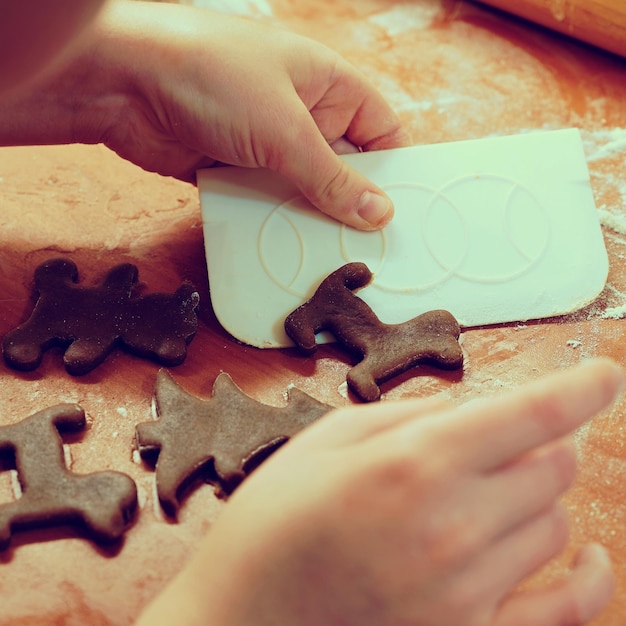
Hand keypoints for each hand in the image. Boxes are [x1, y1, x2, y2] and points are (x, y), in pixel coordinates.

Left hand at [82, 2, 409, 228]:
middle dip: (351, 204)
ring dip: (309, 217)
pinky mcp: (233, 166)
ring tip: (328, 257)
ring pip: (302, 188)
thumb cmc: (210, 75)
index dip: (394, 169)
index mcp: (327, 84)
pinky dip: (272, 221)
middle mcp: (300, 112)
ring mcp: (264, 141)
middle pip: (342, 165)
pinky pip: (265, 199)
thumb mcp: (285, 130)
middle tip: (366, 247)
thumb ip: (332, 177)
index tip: (403, 213)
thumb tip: (379, 212)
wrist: (120, 81)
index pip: (380, 129)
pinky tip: (283, 249)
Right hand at [136, 358, 622, 625]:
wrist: (241, 619)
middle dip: (539, 441)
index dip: (580, 388)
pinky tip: (593, 555)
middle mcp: (453, 525)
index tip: (606, 373)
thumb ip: (406, 412)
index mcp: (413, 462)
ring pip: (555, 524)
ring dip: (538, 494)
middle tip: (508, 437)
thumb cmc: (273, 520)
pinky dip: (590, 576)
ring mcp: (467, 592)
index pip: (530, 414)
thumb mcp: (326, 438)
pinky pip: (566, 611)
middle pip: (551, 466)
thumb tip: (468, 408)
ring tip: (496, 488)